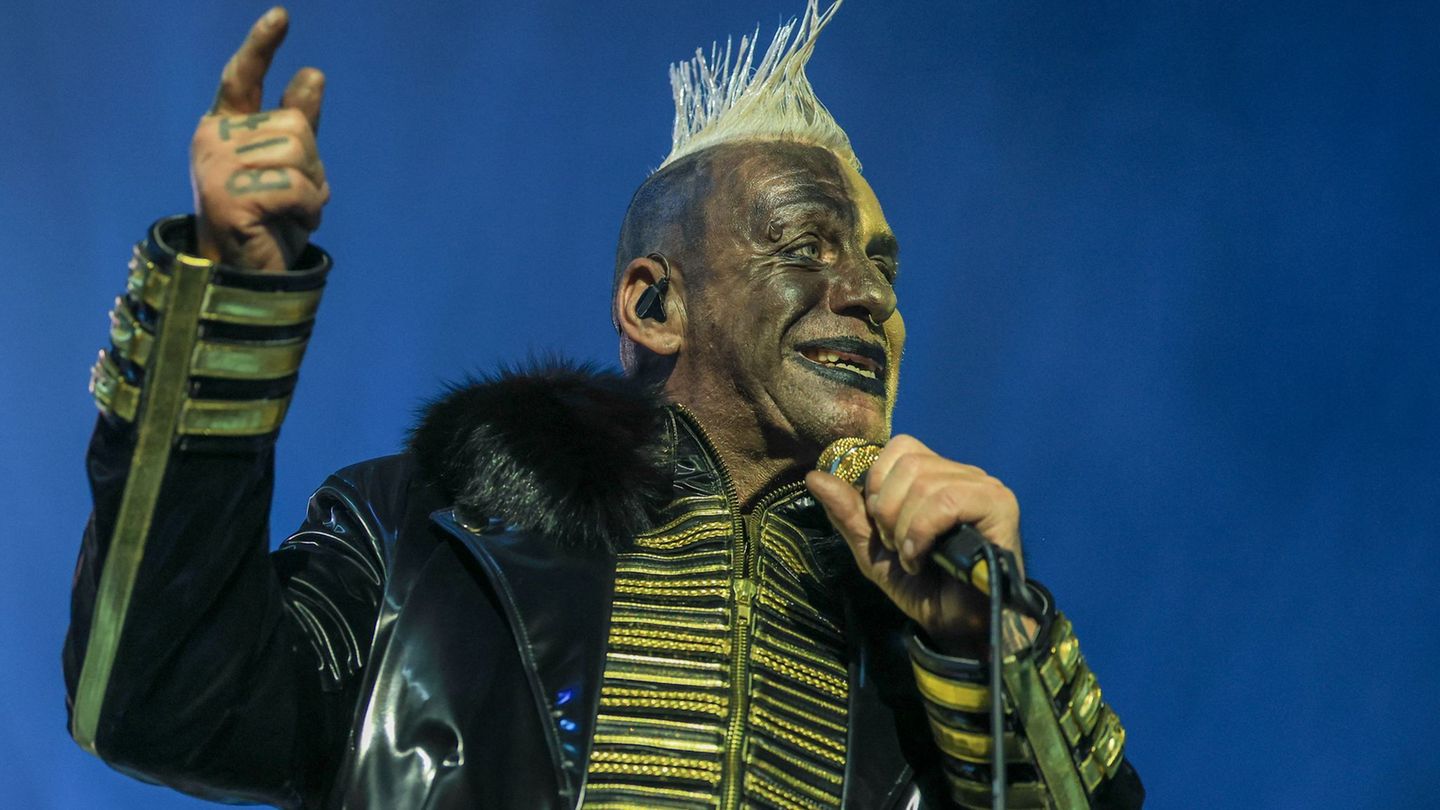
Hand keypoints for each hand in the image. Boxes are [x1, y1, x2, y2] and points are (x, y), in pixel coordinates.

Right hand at [190, 7, 327, 271]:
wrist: (250, 278)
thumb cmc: (270, 224)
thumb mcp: (292, 169)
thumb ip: (298, 125)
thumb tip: (313, 74)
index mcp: (224, 128)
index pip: (242, 78)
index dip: (262, 47)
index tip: (282, 16)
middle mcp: (213, 139)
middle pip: (295, 126)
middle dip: (312, 167)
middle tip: (291, 202)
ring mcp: (217, 165)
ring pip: (300, 154)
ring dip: (311, 191)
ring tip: (287, 216)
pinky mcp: (231, 195)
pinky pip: (298, 188)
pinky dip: (307, 211)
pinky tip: (285, 226)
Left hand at [805, 434, 1030, 656]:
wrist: (958, 628)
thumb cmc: (923, 588)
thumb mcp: (873, 550)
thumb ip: (847, 513)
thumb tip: (814, 477)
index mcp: (937, 476)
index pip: (900, 447)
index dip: (879, 482)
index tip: (882, 525)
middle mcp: (963, 475)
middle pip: (908, 461)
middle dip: (888, 511)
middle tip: (898, 547)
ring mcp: (984, 487)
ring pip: (924, 481)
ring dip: (905, 528)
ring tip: (913, 557)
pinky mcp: (999, 506)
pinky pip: (946, 500)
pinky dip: (923, 532)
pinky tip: (925, 557)